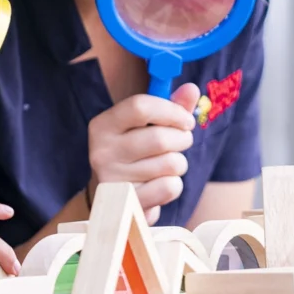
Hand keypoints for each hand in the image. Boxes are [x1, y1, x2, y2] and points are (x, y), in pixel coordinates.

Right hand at [87, 83, 199, 221]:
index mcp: (103, 125)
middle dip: (182, 139)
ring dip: (179, 164)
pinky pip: (170, 187)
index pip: (140, 106)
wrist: (114, 200)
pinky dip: (174, 185)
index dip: (172, 111)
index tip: (186, 120)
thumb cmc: (135, 154)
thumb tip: (191, 89)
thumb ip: (170, 106)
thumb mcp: (146, 127)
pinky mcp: (128, 203)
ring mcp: (113, 179)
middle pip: (160, 138)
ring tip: (167, 165)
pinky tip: (160, 184)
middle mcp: (102, 151)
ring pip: (171, 163)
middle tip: (181, 142)